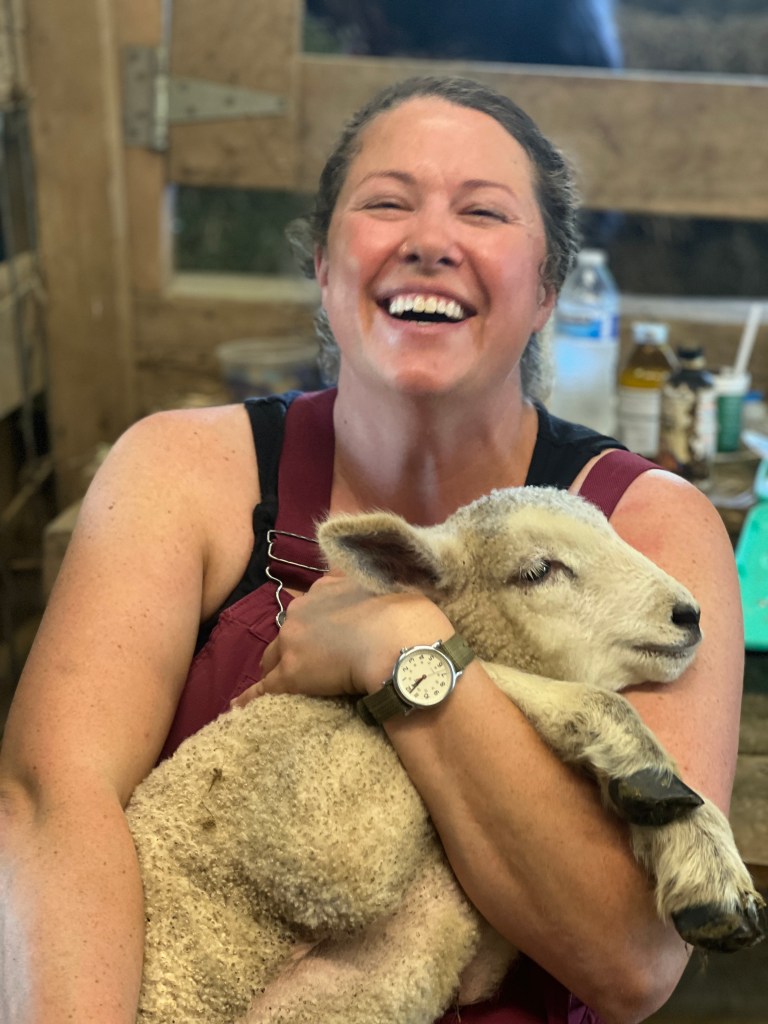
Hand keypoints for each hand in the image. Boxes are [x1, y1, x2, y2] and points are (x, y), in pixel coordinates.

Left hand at [232, 574, 451, 705]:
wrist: (399, 639)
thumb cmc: (404, 613)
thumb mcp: (390, 584)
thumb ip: (377, 583)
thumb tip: (380, 582)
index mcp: (326, 588)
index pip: (309, 607)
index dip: (313, 623)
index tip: (320, 633)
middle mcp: (303, 609)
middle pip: (287, 632)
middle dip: (292, 645)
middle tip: (306, 661)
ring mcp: (293, 642)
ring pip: (272, 658)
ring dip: (276, 669)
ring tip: (279, 685)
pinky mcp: (291, 674)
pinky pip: (264, 688)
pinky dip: (251, 697)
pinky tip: (239, 706)